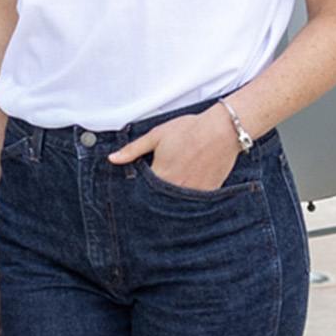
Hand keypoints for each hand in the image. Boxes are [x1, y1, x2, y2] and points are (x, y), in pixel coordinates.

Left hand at [107, 106, 238, 191]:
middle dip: (154, 199)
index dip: (139, 191)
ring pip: (176, 205)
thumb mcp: (157, 135)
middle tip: (155, 194)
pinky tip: (188, 190)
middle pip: (159, 201)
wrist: (223, 130)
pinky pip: (194, 204)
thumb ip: (133, 150)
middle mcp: (175, 188)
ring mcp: (193, 193)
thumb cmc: (190, 130)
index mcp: (160, 175)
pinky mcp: (208, 194)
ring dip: (171, 202)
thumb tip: (112, 159)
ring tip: (172, 191)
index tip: (138, 189)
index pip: (142, 192)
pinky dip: (189, 201)